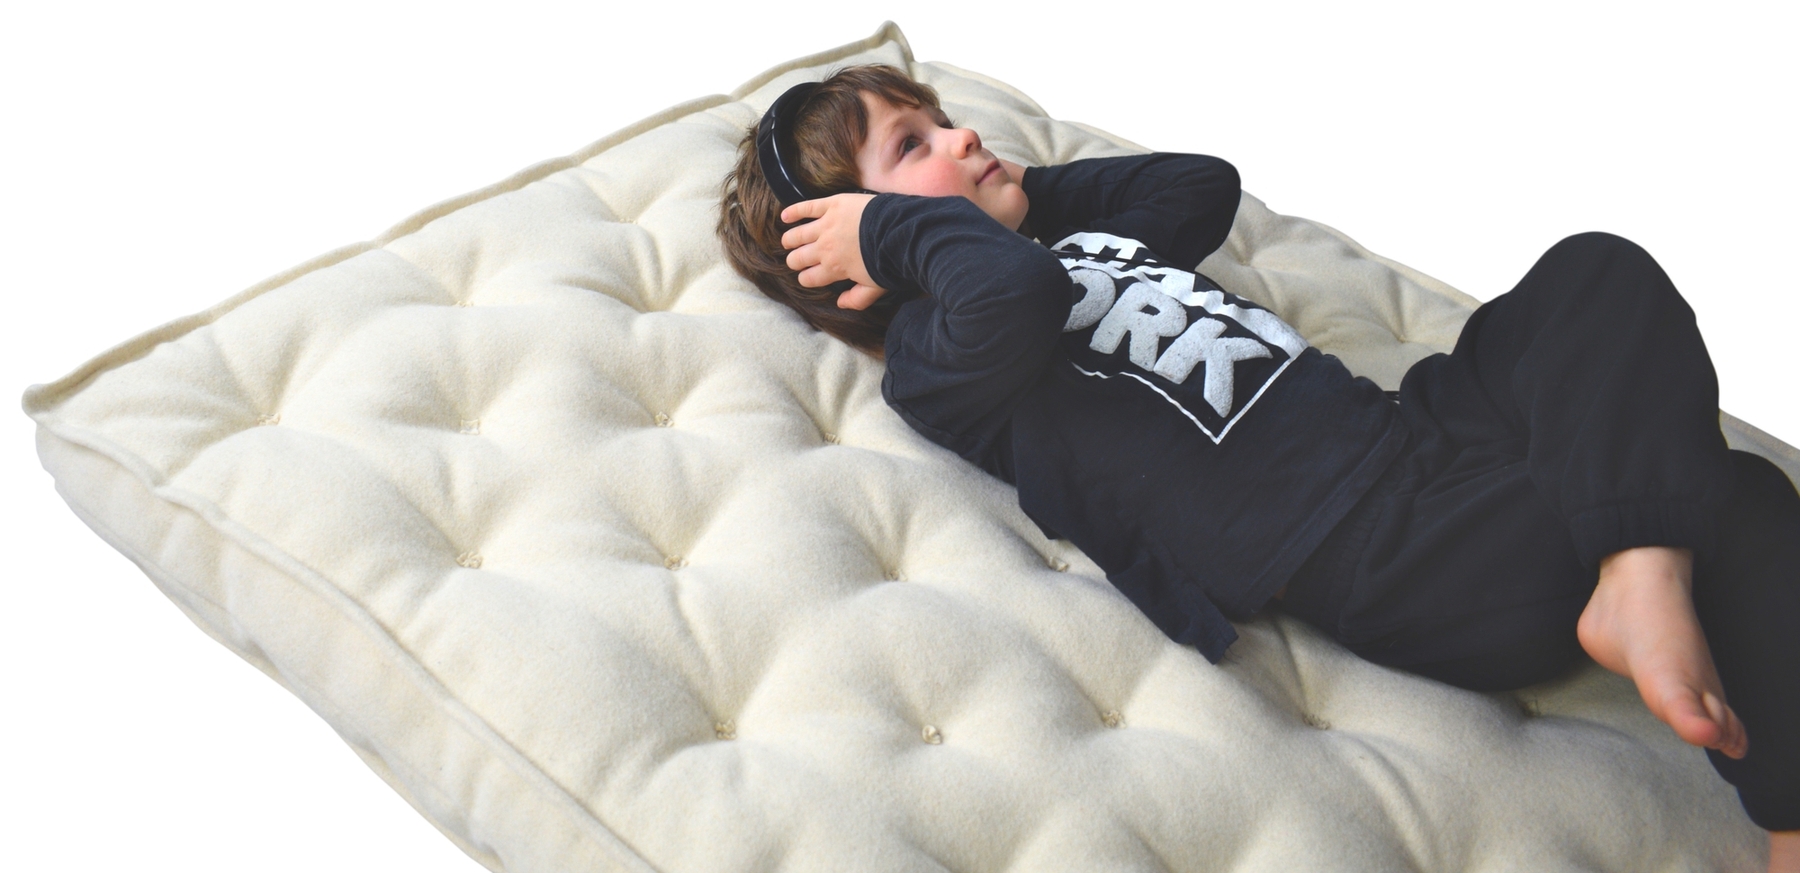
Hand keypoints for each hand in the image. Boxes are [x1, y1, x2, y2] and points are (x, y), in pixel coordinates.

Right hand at [780, 194, 888, 309]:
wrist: (899, 232)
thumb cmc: (889, 262)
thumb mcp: (875, 289)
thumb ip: (857, 299)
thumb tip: (840, 304)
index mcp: (834, 269)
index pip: (809, 278)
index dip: (805, 278)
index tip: (806, 276)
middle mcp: (825, 249)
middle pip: (799, 257)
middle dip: (795, 261)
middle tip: (796, 259)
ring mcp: (826, 226)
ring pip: (797, 235)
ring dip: (790, 240)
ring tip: (788, 241)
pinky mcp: (832, 206)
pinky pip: (807, 208)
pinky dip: (793, 211)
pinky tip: (784, 217)